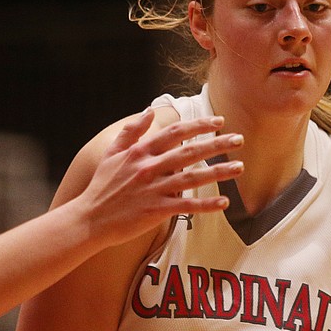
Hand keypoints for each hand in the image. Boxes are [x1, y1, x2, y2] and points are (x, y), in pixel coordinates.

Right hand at [77, 110, 242, 246]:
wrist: (90, 218)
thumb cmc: (102, 186)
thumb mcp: (111, 153)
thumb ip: (131, 131)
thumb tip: (148, 111)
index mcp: (140, 152)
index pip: (175, 132)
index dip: (199, 125)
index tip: (219, 121)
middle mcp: (149, 168)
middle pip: (190, 151)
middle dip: (217, 144)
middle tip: (239, 140)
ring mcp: (154, 189)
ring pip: (193, 178)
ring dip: (219, 172)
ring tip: (240, 167)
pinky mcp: (156, 210)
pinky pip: (187, 205)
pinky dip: (206, 204)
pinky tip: (224, 203)